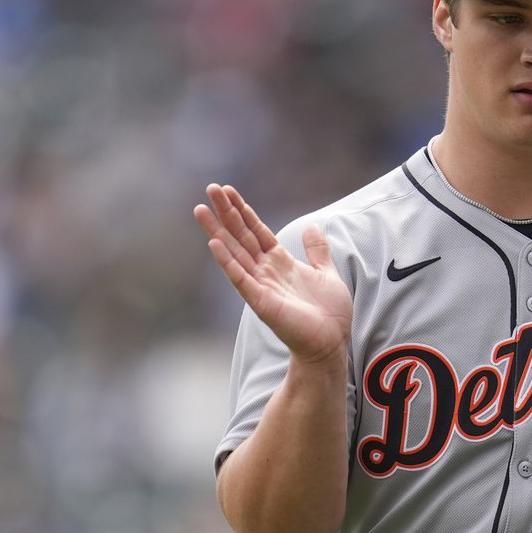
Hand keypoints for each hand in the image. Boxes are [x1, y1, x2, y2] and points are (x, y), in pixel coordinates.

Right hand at [194, 184, 352, 365]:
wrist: (331, 343)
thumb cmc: (328, 313)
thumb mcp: (326, 273)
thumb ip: (318, 251)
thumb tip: (313, 227)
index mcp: (280, 263)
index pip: (257, 231)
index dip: (244, 211)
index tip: (229, 191)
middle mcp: (266, 271)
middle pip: (241, 236)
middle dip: (226, 212)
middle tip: (210, 188)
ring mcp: (260, 286)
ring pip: (235, 252)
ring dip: (217, 231)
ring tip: (200, 210)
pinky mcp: (261, 302)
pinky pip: (241, 278)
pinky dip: (227, 261)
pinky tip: (214, 243)